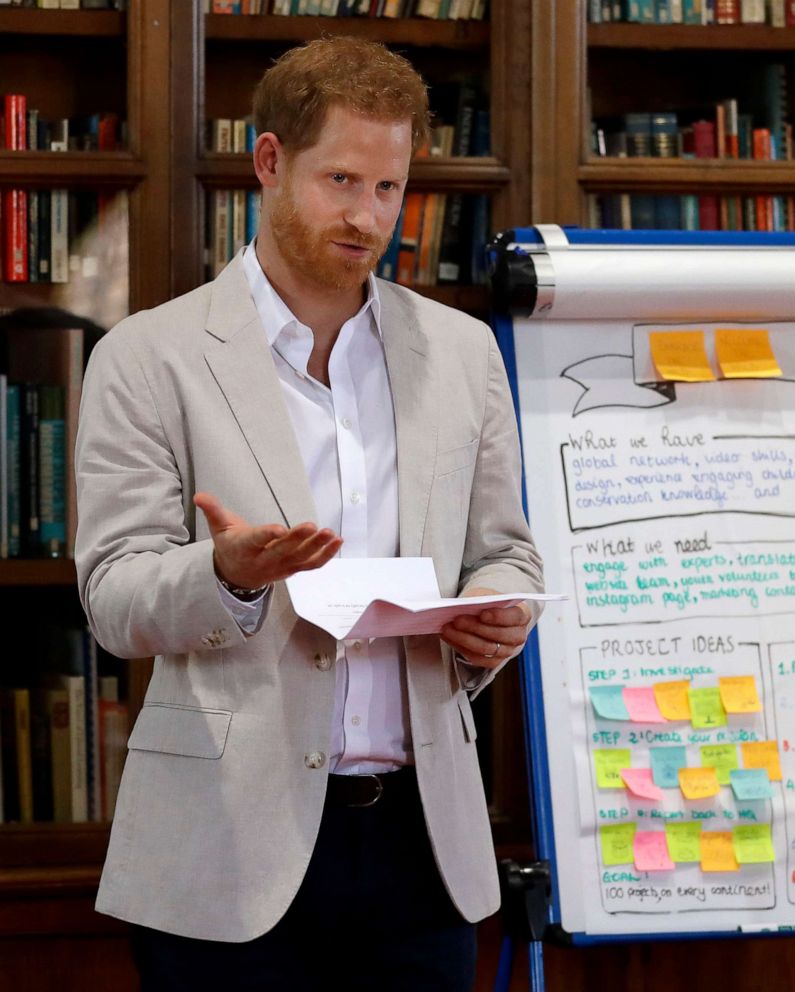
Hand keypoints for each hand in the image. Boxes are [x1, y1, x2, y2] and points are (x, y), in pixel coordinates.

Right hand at [194, 491, 342, 590]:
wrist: (236, 576)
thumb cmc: (230, 546)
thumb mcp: (219, 528)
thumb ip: (213, 510)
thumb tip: (200, 495)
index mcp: (244, 548)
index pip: (256, 541)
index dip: (267, 536)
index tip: (279, 529)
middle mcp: (264, 560)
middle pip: (282, 551)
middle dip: (297, 540)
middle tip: (312, 526)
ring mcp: (281, 568)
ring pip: (300, 559)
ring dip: (317, 547)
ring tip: (331, 533)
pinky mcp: (293, 570)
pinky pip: (312, 565)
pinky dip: (326, 555)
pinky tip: (338, 541)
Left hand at [440, 587, 531, 669]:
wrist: (487, 614)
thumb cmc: (487, 603)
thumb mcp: (485, 595)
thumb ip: (478, 600)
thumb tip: (462, 606)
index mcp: (522, 615)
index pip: (514, 617)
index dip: (499, 617)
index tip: (482, 613)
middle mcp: (518, 635)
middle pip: (498, 635)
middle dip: (475, 628)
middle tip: (457, 620)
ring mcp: (507, 651)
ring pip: (485, 649)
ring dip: (463, 638)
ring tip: (448, 629)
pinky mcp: (494, 661)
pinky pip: (477, 658)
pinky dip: (461, 648)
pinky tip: (449, 638)